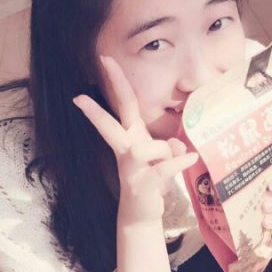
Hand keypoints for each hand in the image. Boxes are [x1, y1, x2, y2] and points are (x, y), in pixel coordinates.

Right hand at [72, 55, 197, 223]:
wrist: (143, 213)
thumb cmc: (153, 178)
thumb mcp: (165, 158)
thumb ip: (173, 146)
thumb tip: (179, 146)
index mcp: (132, 137)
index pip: (124, 104)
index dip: (116, 82)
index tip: (105, 59)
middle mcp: (127, 150)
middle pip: (111, 125)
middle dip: (96, 111)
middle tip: (79, 96)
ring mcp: (131, 169)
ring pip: (143, 149)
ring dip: (163, 151)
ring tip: (175, 158)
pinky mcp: (142, 185)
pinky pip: (163, 168)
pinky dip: (179, 161)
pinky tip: (192, 158)